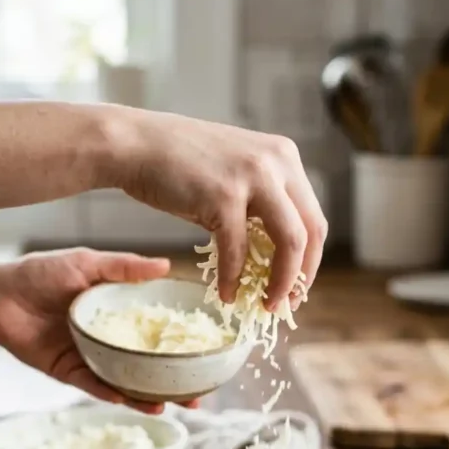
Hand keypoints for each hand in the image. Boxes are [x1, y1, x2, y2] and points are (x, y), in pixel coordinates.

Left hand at [0, 248, 181, 414]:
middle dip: (174, 382)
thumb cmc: (40, 273)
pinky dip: (113, 394)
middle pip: (149, 364)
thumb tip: (166, 265)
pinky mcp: (69, 372)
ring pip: (127, 382)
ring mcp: (91, 357)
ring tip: (171, 406)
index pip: (158, 330)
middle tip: (199, 395)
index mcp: (118, 312)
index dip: (182, 343)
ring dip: (148, 397)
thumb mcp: (87, 263)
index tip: (208, 354)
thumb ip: (125, 267)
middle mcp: (109, 338)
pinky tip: (132, 399)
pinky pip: (95, 386)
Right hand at [105, 108, 327, 307]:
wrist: (135, 144)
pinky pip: (238, 250)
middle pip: (311, 232)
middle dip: (302, 275)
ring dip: (280, 281)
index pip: (313, 217)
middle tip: (286, 303)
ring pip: (289, 242)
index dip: (310, 260)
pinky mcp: (224, 195)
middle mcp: (277, 161)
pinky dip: (233, 279)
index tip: (297, 287)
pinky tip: (226, 294)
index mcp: (285, 156)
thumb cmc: (178, 165)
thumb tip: (271, 260)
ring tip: (265, 304)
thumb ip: (258, 206)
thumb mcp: (234, 175)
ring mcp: (253, 176)